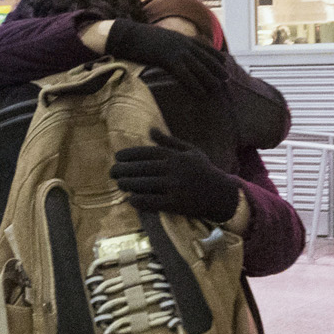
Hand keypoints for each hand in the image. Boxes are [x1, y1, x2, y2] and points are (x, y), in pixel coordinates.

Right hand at [104, 19, 227, 94]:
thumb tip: (181, 52)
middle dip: (217, 68)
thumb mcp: (164, 38)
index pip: (205, 47)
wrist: (129, 35)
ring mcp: (176, 51)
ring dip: (209, 78)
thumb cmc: (144, 39)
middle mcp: (183, 43)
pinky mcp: (168, 60)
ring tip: (217, 88)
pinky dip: (194, 84)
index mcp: (183, 38)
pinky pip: (185, 75)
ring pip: (198, 66)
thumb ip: (175, 44)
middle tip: (227, 77)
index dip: (216, 56)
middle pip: (205, 57)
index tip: (226, 63)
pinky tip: (201, 93)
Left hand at [111, 129, 241, 222]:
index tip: (117, 157)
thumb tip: (150, 129)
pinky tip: (130, 200)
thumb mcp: (191, 151)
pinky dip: (140, 201)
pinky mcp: (177, 204)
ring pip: (145, 184)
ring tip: (119, 184)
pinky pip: (154, 202)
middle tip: (112, 172)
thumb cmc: (204, 171)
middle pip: (142, 168)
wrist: (222, 194)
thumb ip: (169, 141)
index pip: (147, 153)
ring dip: (128, 184)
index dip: (129, 154)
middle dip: (124, 170)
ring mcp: (175, 187)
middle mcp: (174, 169)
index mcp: (176, 156)